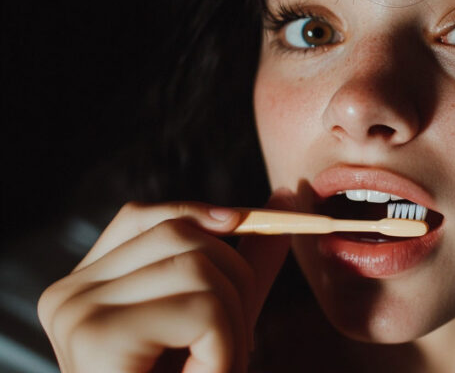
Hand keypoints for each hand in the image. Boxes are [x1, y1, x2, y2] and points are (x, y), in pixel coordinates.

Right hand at [38, 197, 291, 372]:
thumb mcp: (223, 321)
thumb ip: (246, 264)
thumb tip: (284, 200)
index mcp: (87, 289)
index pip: (145, 218)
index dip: (200, 212)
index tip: (243, 222)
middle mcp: (68, 295)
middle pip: (183, 236)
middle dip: (235, 285)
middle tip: (232, 348)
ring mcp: (76, 313)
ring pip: (200, 266)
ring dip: (234, 324)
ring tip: (216, 369)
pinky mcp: (98, 336)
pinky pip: (202, 307)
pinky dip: (226, 347)